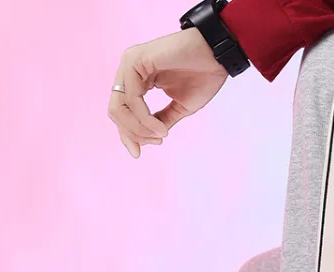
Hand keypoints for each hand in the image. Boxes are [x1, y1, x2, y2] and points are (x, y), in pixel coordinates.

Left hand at [109, 28, 228, 157]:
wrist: (217, 56)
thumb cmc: (203, 76)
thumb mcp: (179, 107)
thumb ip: (161, 120)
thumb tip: (149, 138)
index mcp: (137, 78)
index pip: (122, 111)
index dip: (128, 135)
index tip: (139, 154)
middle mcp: (129, 70)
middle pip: (116, 111)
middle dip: (133, 134)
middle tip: (156, 143)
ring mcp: (130, 64)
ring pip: (119, 108)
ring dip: (139, 128)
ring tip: (160, 136)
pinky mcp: (136, 61)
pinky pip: (133, 100)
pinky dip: (145, 119)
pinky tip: (160, 128)